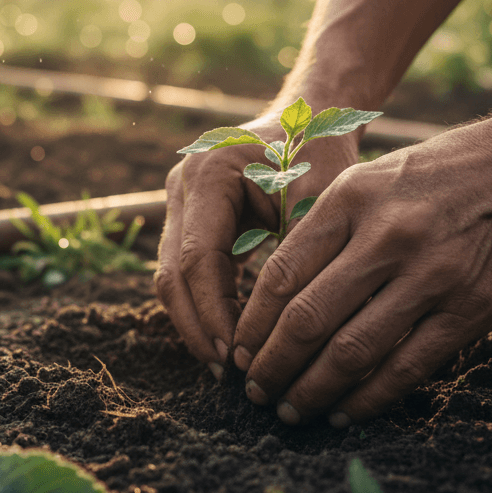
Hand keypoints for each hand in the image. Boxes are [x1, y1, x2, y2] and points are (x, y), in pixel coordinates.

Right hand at [155, 115, 358, 376]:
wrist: (309, 120)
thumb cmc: (321, 155)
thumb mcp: (318, 200)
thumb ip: (295, 256)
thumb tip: (284, 330)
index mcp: (208, 174)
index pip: (198, 259)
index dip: (214, 312)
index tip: (236, 355)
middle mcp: (182, 185)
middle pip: (172, 273)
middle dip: (198, 327)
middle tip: (225, 372)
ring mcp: (178, 201)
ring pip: (170, 276)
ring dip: (195, 322)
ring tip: (224, 365)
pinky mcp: (188, 218)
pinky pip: (186, 271)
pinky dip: (204, 305)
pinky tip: (228, 338)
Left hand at [232, 109, 491, 424]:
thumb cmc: (440, 172)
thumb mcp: (370, 178)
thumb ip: (324, 228)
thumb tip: (274, 297)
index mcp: (351, 199)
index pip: (282, 274)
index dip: (253, 323)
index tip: (239, 352)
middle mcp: (387, 236)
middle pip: (309, 319)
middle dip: (273, 365)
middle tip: (255, 391)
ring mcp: (433, 275)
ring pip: (353, 352)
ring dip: (313, 391)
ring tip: (291, 411)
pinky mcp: (473, 308)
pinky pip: (409, 367)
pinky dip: (369, 399)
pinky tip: (344, 413)